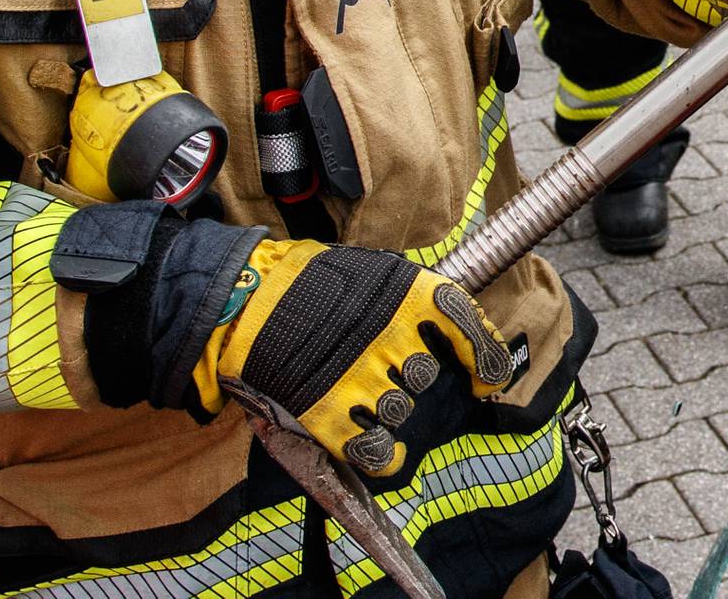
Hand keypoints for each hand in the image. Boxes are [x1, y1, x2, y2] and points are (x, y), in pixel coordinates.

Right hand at [199, 240, 514, 474]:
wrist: (240, 299)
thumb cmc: (305, 282)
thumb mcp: (369, 272)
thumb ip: (410, 299)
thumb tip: (456, 329)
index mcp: (407, 293)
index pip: (467, 326)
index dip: (486, 357)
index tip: (486, 380)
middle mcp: (393, 337)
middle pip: (424, 375)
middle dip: (406, 375)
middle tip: (371, 363)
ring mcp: (362, 379)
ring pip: (399, 410)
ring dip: (384, 407)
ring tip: (351, 388)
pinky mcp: (330, 415)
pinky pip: (376, 451)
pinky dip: (382, 456)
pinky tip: (376, 448)